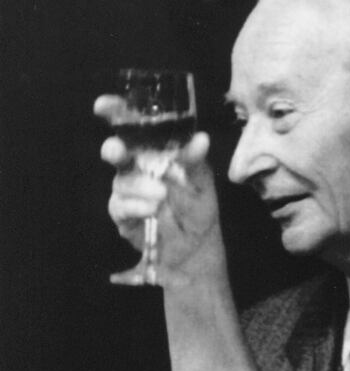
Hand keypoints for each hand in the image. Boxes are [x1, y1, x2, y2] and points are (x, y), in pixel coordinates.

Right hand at [96, 95, 224, 286]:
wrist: (197, 243)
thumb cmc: (198, 204)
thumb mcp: (202, 180)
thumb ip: (195, 159)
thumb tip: (201, 138)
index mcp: (155, 150)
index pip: (132, 126)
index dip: (115, 112)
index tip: (104, 105)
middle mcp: (136, 166)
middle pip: (116, 151)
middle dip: (114, 149)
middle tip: (118, 150)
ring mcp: (127, 190)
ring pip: (121, 180)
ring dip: (140, 186)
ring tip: (162, 195)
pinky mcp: (122, 214)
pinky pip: (120, 205)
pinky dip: (136, 205)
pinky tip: (152, 209)